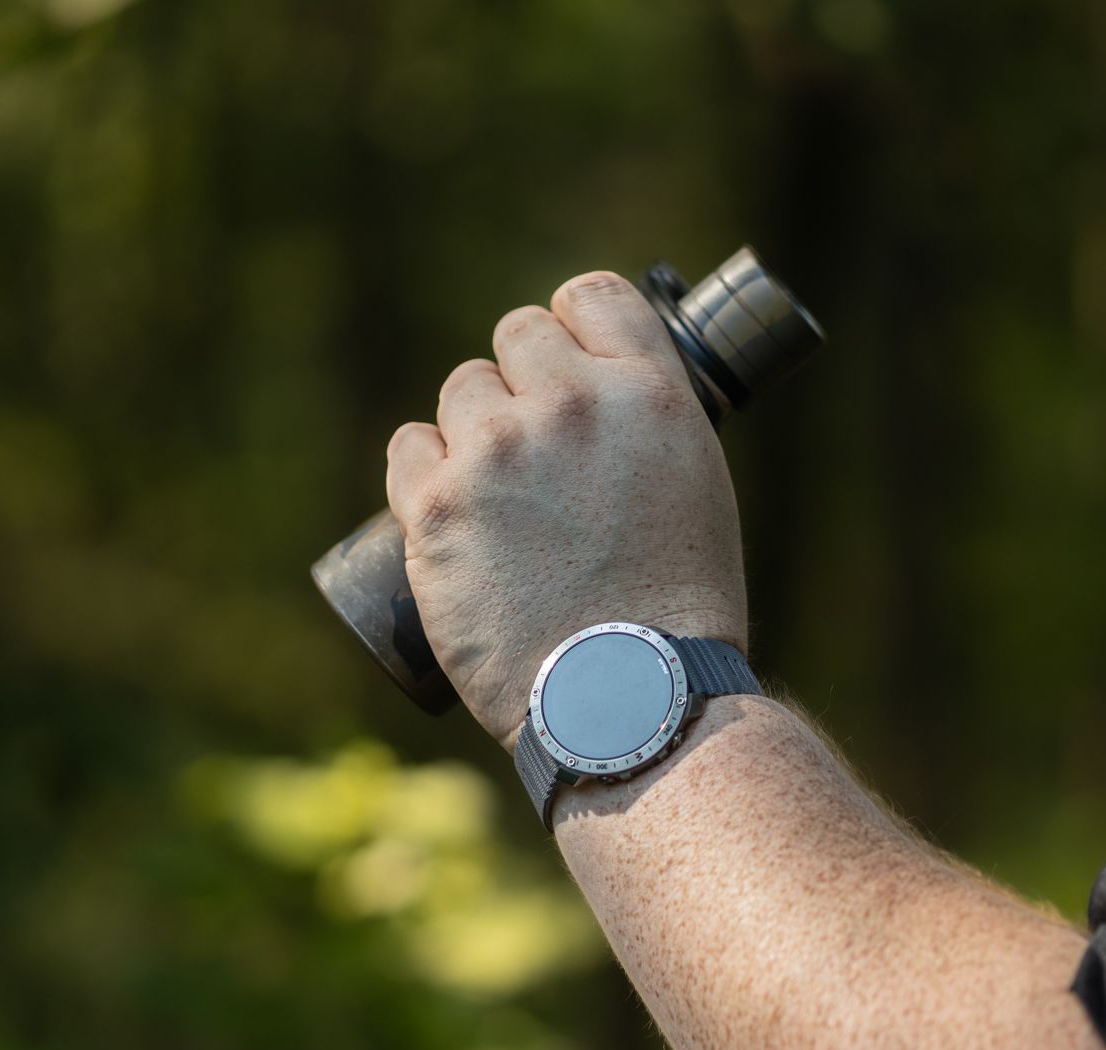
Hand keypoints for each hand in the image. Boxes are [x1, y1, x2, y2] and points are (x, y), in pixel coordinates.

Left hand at [385, 271, 748, 747]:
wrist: (624, 697)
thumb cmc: (675, 610)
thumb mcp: (697, 490)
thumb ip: (648, 428)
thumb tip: (600, 398)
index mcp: (649, 393)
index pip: (591, 296)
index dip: (573, 325)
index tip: (566, 358)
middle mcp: (571, 405)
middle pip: (517, 334)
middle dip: (522, 380)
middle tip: (534, 446)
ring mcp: (497, 453)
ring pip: (461, 391)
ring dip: (474, 430)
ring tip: (502, 499)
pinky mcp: (437, 506)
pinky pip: (409, 447)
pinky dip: (426, 475)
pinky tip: (450, 511)